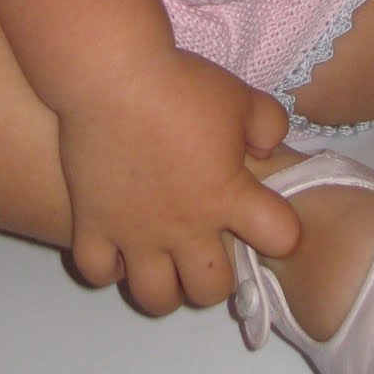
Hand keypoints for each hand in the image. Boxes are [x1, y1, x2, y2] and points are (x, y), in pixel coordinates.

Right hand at [56, 48, 299, 314]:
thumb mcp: (240, 95)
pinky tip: (117, 246)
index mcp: (226, 195)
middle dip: (215, 276)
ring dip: (165, 286)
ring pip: (155, 298)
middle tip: (207, 246)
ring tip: (164, 260)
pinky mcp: (92, 224)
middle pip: (211, 290)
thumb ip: (267, 126)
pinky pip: (99, 272)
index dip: (281, 229)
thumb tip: (265, 151)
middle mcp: (184, 228)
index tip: (267, 214)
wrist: (113, 75)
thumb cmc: (180, 83)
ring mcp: (135, 233)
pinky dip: (110, 267)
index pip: (280, 238)